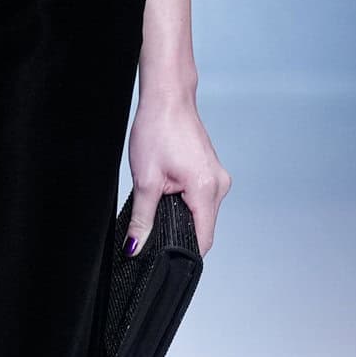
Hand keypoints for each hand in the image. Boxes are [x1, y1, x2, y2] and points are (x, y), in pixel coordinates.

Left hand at [124, 91, 230, 258]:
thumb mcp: (145, 180)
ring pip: (201, 212)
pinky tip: (168, 190)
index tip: (164, 258)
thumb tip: (136, 246)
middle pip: (202, 227)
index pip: (203, 240)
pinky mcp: (211, 171)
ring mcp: (217, 177)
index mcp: (206, 189)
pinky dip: (184, 200)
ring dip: (180, 214)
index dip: (183, 253)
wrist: (167, 98)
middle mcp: (219, 185)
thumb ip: (142, 218)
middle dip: (178, 232)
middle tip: (152, 226)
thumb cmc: (158, 129)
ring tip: (159, 200)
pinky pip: (201, 198)